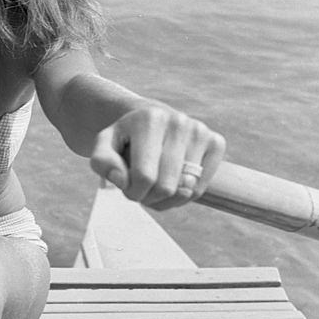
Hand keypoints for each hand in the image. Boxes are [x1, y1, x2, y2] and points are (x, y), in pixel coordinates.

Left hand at [89, 105, 225, 209]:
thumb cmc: (127, 138)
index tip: (126, 186)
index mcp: (150, 119)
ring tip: (155, 186)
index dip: (132, 191)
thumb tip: (121, 179)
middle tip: (141, 188)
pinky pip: (200, 188)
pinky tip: (172, 183)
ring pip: (185, 191)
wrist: (151, 119)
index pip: (144, 177)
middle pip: (166, 187)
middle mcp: (179, 122)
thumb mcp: (104, 145)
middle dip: (148, 197)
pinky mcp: (216, 143)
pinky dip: (184, 195)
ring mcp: (200, 132)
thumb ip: (102, 162)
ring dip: (166, 199)